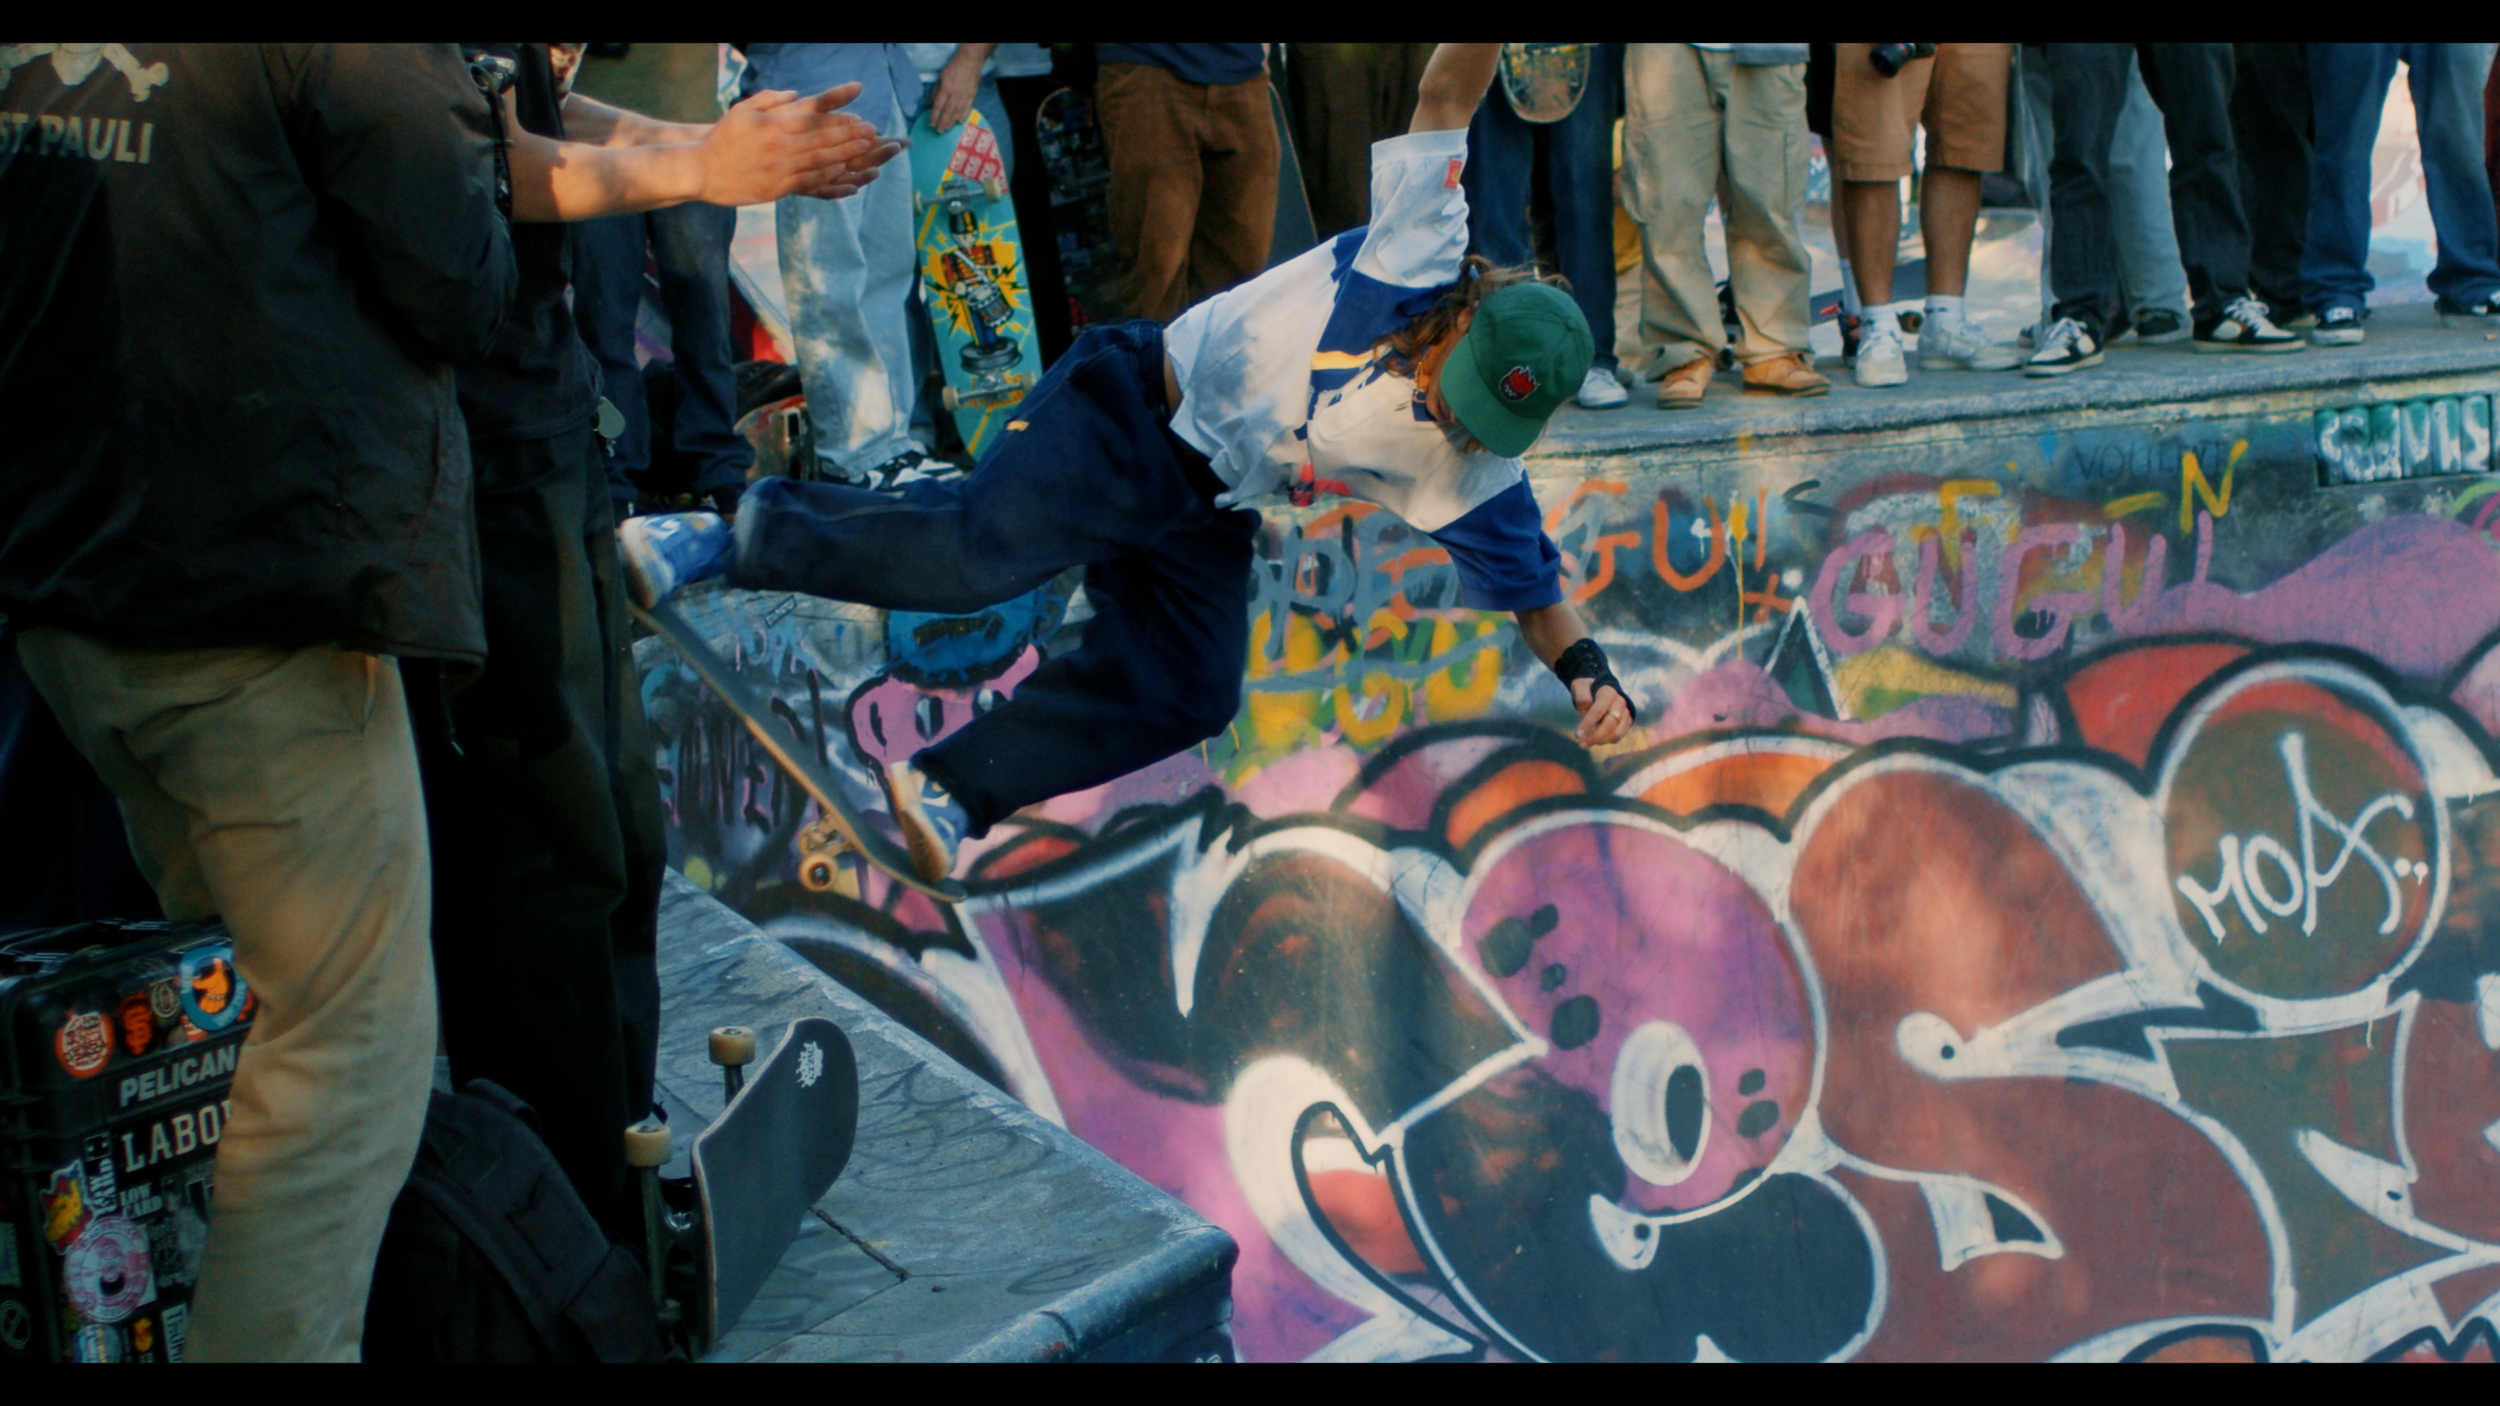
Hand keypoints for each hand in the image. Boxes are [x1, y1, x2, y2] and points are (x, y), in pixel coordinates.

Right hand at [697, 83, 894, 206]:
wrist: (701, 170)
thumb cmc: (722, 138)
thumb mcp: (743, 111)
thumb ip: (772, 99)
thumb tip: (798, 95)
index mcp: (774, 124)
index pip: (814, 118)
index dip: (839, 118)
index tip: (857, 117)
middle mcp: (781, 146)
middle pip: (823, 139)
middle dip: (851, 135)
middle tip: (872, 132)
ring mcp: (780, 168)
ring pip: (821, 160)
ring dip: (847, 154)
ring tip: (866, 149)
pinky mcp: (777, 188)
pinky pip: (809, 181)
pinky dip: (829, 176)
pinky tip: (844, 171)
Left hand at [930, 49, 983, 132]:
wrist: (971, 61)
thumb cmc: (953, 67)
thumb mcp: (941, 77)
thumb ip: (936, 91)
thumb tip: (931, 103)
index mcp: (946, 88)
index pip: (938, 106)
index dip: (934, 116)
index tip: (931, 124)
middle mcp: (955, 94)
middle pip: (948, 112)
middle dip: (943, 122)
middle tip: (939, 131)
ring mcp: (965, 96)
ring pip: (957, 112)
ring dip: (951, 122)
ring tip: (947, 129)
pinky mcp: (972, 95)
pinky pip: (967, 108)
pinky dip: (963, 115)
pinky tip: (959, 122)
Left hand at [1571, 676, 1633, 746]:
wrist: (1601, 690)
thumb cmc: (1588, 689)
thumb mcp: (1580, 686)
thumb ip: (1581, 697)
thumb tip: (1585, 713)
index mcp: (1608, 692)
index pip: (1598, 710)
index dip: (1588, 723)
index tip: (1577, 735)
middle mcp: (1620, 702)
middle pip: (1610, 724)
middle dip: (1595, 736)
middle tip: (1581, 744)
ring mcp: (1625, 713)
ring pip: (1616, 733)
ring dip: (1600, 741)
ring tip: (1586, 743)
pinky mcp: (1627, 722)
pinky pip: (1618, 736)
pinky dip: (1606, 741)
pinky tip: (1595, 740)